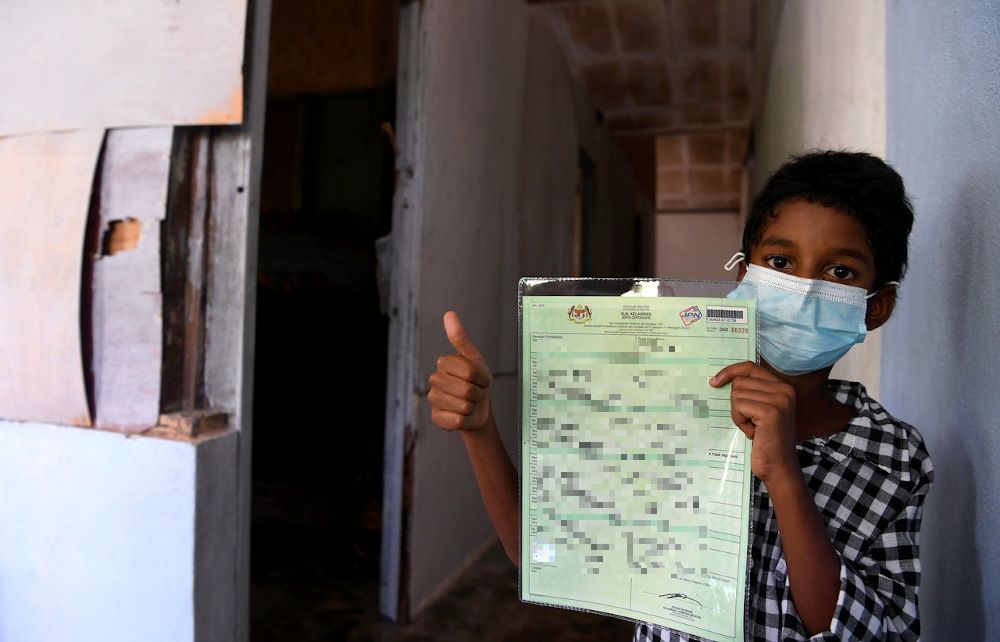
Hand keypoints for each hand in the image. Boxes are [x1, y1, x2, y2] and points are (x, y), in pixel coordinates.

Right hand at [428, 311, 492, 431]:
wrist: (478, 408)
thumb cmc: (477, 382)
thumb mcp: (474, 359)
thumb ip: (460, 338)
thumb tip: (449, 314)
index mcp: (443, 363)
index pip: (470, 372)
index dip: (482, 378)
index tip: (480, 378)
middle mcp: (434, 380)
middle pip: (466, 390)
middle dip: (478, 393)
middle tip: (475, 392)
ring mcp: (433, 400)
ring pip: (463, 406)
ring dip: (473, 406)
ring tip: (470, 402)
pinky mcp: (436, 418)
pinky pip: (458, 421)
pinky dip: (466, 419)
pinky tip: (463, 415)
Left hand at [710, 361, 797, 484]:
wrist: (778, 466)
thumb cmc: (765, 440)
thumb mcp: (758, 410)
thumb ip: (750, 392)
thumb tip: (717, 379)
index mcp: (783, 387)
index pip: (749, 367)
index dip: (730, 372)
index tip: (714, 382)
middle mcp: (784, 390)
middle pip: (739, 382)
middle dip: (737, 403)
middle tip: (751, 421)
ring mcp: (779, 400)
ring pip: (737, 394)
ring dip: (738, 414)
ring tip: (754, 428)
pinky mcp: (771, 412)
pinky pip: (739, 406)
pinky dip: (740, 421)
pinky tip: (753, 432)